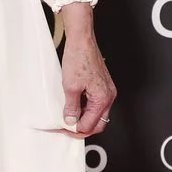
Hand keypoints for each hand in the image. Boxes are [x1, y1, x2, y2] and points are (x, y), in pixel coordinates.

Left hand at [58, 4, 115, 136]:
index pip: (90, 125)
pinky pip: (95, 104)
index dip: (74, 130)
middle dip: (81, 128)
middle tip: (66, 128)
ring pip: (96, 114)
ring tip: (67, 117)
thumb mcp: (70, 87)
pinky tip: (73, 106)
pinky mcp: (102, 86)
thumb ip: (71, 107)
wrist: (81, 40)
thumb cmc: (79, 57)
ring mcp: (106, 91)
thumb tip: (70, 121)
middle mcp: (108, 96)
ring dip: (83, 118)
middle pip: (97, 123)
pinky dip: (84, 108)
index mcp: (103, 98)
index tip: (62, 129)